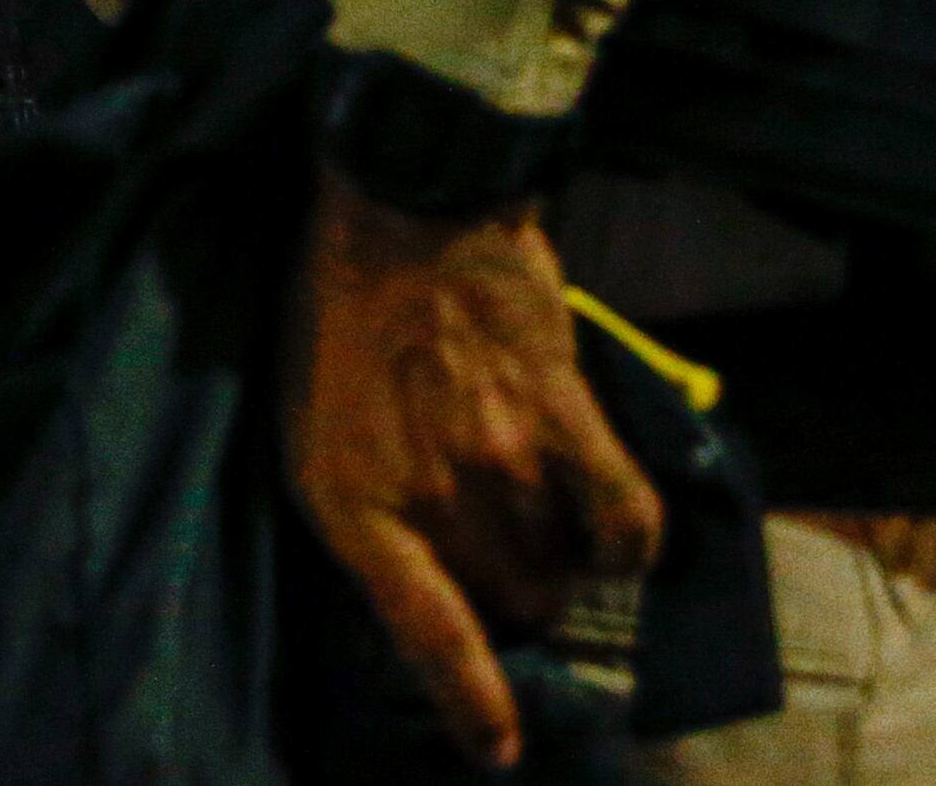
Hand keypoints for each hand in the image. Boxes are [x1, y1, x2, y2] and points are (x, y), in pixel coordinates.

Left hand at [282, 170, 661, 772]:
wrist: (398, 205)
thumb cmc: (336, 311)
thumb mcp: (310, 425)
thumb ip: (367, 511)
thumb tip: (430, 582)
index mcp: (349, 502)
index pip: (424, 634)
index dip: (469, 704)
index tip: (498, 752)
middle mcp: (431, 496)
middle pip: (508, 609)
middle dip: (509, 608)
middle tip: (503, 571)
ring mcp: (504, 461)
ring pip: (563, 573)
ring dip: (560, 570)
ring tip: (543, 529)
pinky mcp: (566, 417)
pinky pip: (625, 519)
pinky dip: (625, 541)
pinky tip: (609, 531)